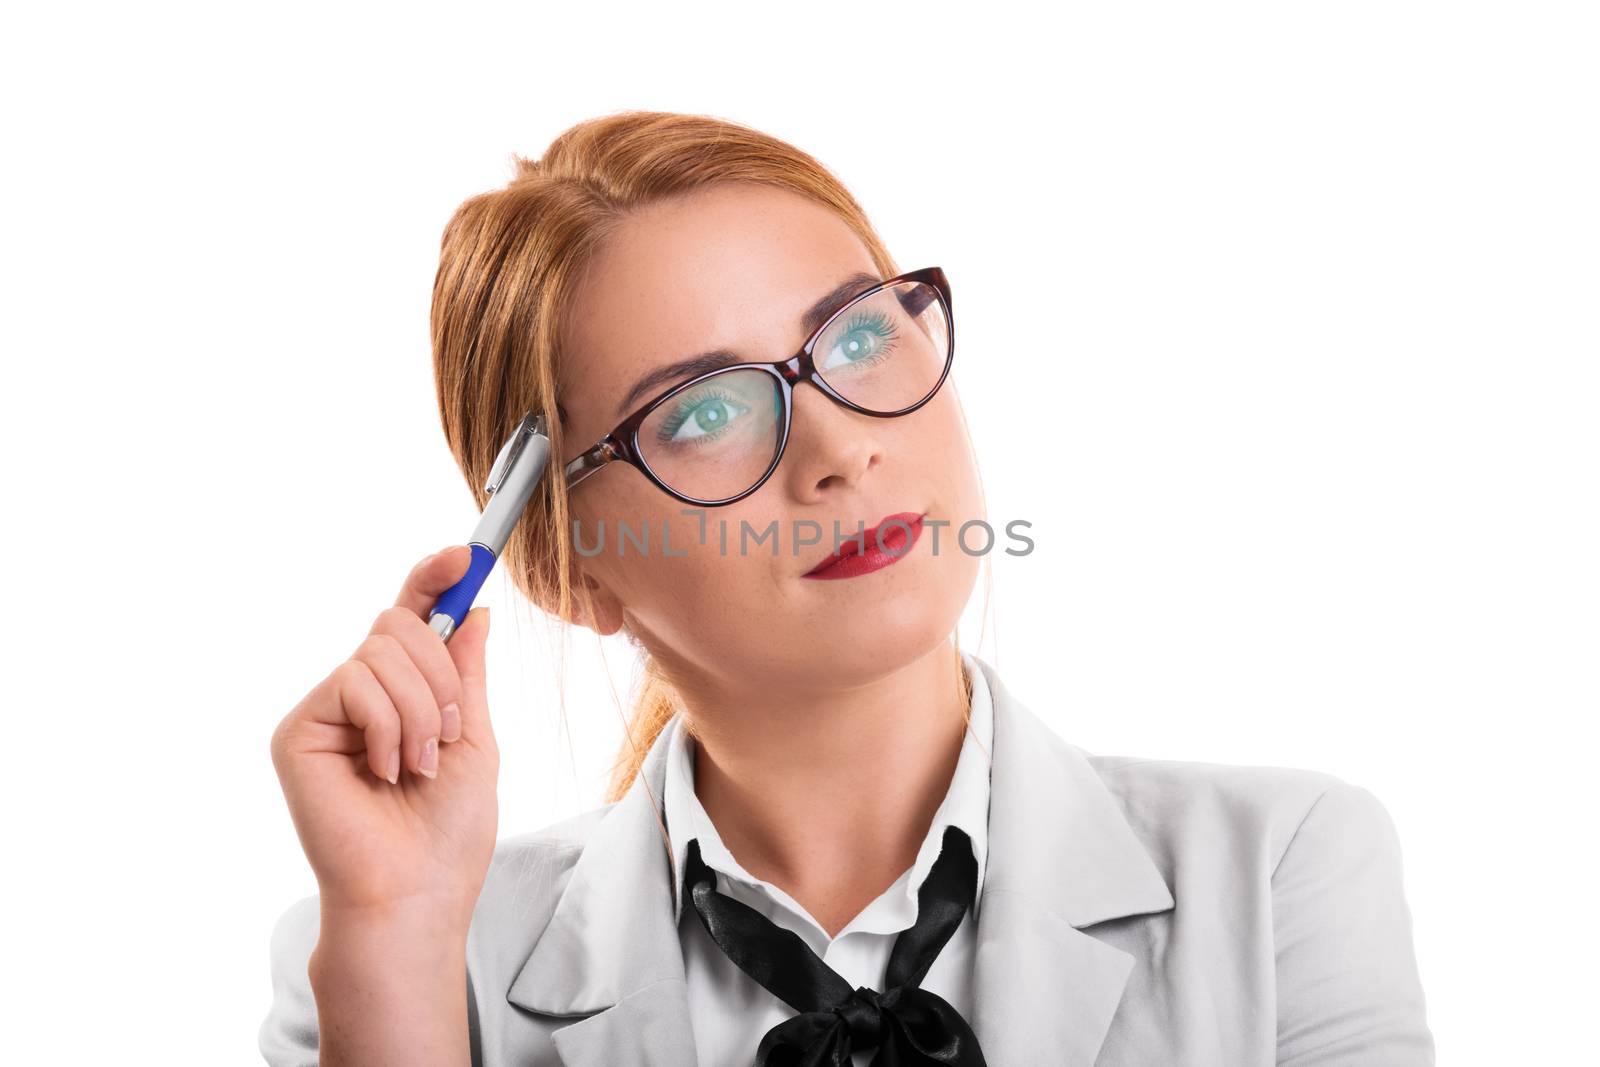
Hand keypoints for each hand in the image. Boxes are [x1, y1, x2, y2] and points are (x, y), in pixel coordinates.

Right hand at [270, 547, 498, 927]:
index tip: (464, 555)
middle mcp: (358, 695)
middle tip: (445, 735)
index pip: (412, 619)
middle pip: (397, 624)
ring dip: (418, 708)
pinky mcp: (297, 729)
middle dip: (439, 674)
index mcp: (402, 694)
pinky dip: (387, 725)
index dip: (433, 580)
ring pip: (379, 650)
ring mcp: (325, 710)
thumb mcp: (473, 737)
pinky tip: (385, 771)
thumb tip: (475, 610)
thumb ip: (465, 673)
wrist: (416, 890)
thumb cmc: (447, 831)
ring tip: (418, 765)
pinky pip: (352, 681)